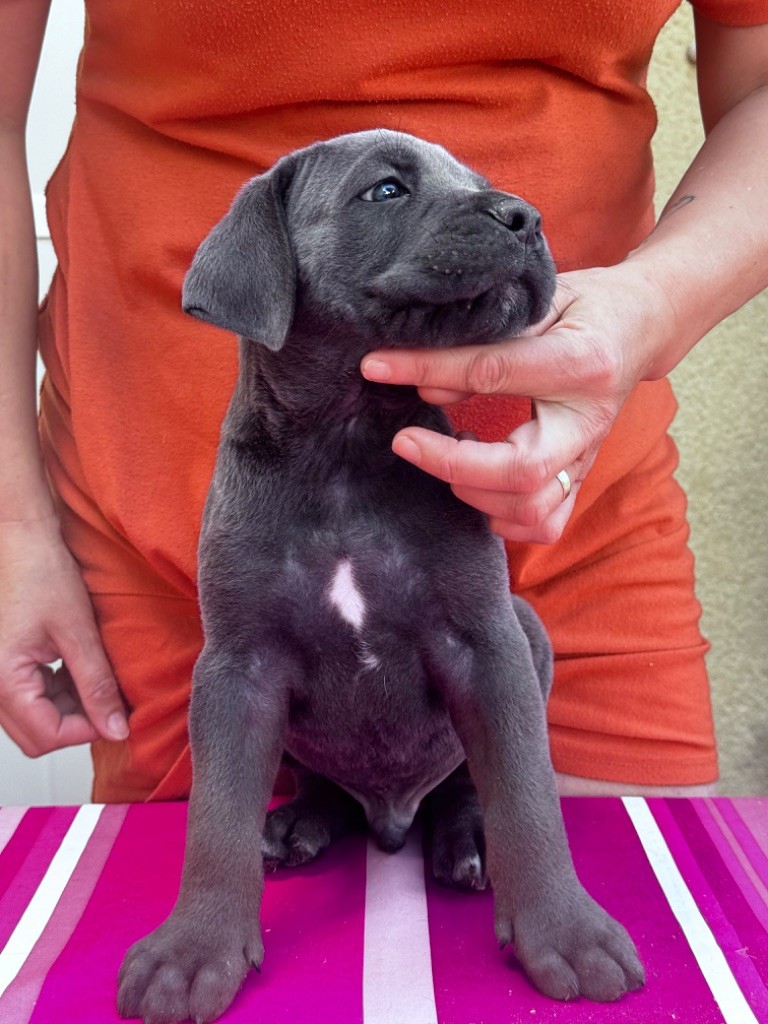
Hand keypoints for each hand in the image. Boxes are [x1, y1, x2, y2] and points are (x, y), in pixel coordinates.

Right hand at [0, 517, 128, 755]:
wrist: (22, 541)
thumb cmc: (43, 574)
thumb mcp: (79, 633)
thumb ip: (97, 686)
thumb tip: (115, 729)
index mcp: (4, 680)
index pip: (47, 735)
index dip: (88, 729)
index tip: (118, 713)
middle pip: (37, 736)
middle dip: (78, 723)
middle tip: (111, 699)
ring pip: (35, 719)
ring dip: (70, 707)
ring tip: (97, 675)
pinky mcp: (4, 667)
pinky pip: (31, 698)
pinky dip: (58, 692)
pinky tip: (79, 667)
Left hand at [361, 261, 674, 542]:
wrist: (643, 325)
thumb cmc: (586, 305)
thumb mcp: (539, 299)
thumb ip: (487, 336)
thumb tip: (426, 383)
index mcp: (581, 362)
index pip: (492, 372)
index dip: (426, 368)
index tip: (377, 366)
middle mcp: (589, 421)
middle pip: (520, 470)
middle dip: (450, 463)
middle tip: (405, 441)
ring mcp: (589, 456)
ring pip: (531, 508)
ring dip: (475, 493)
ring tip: (447, 455)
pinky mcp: (583, 476)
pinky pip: (547, 524)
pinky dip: (505, 520)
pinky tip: (478, 489)